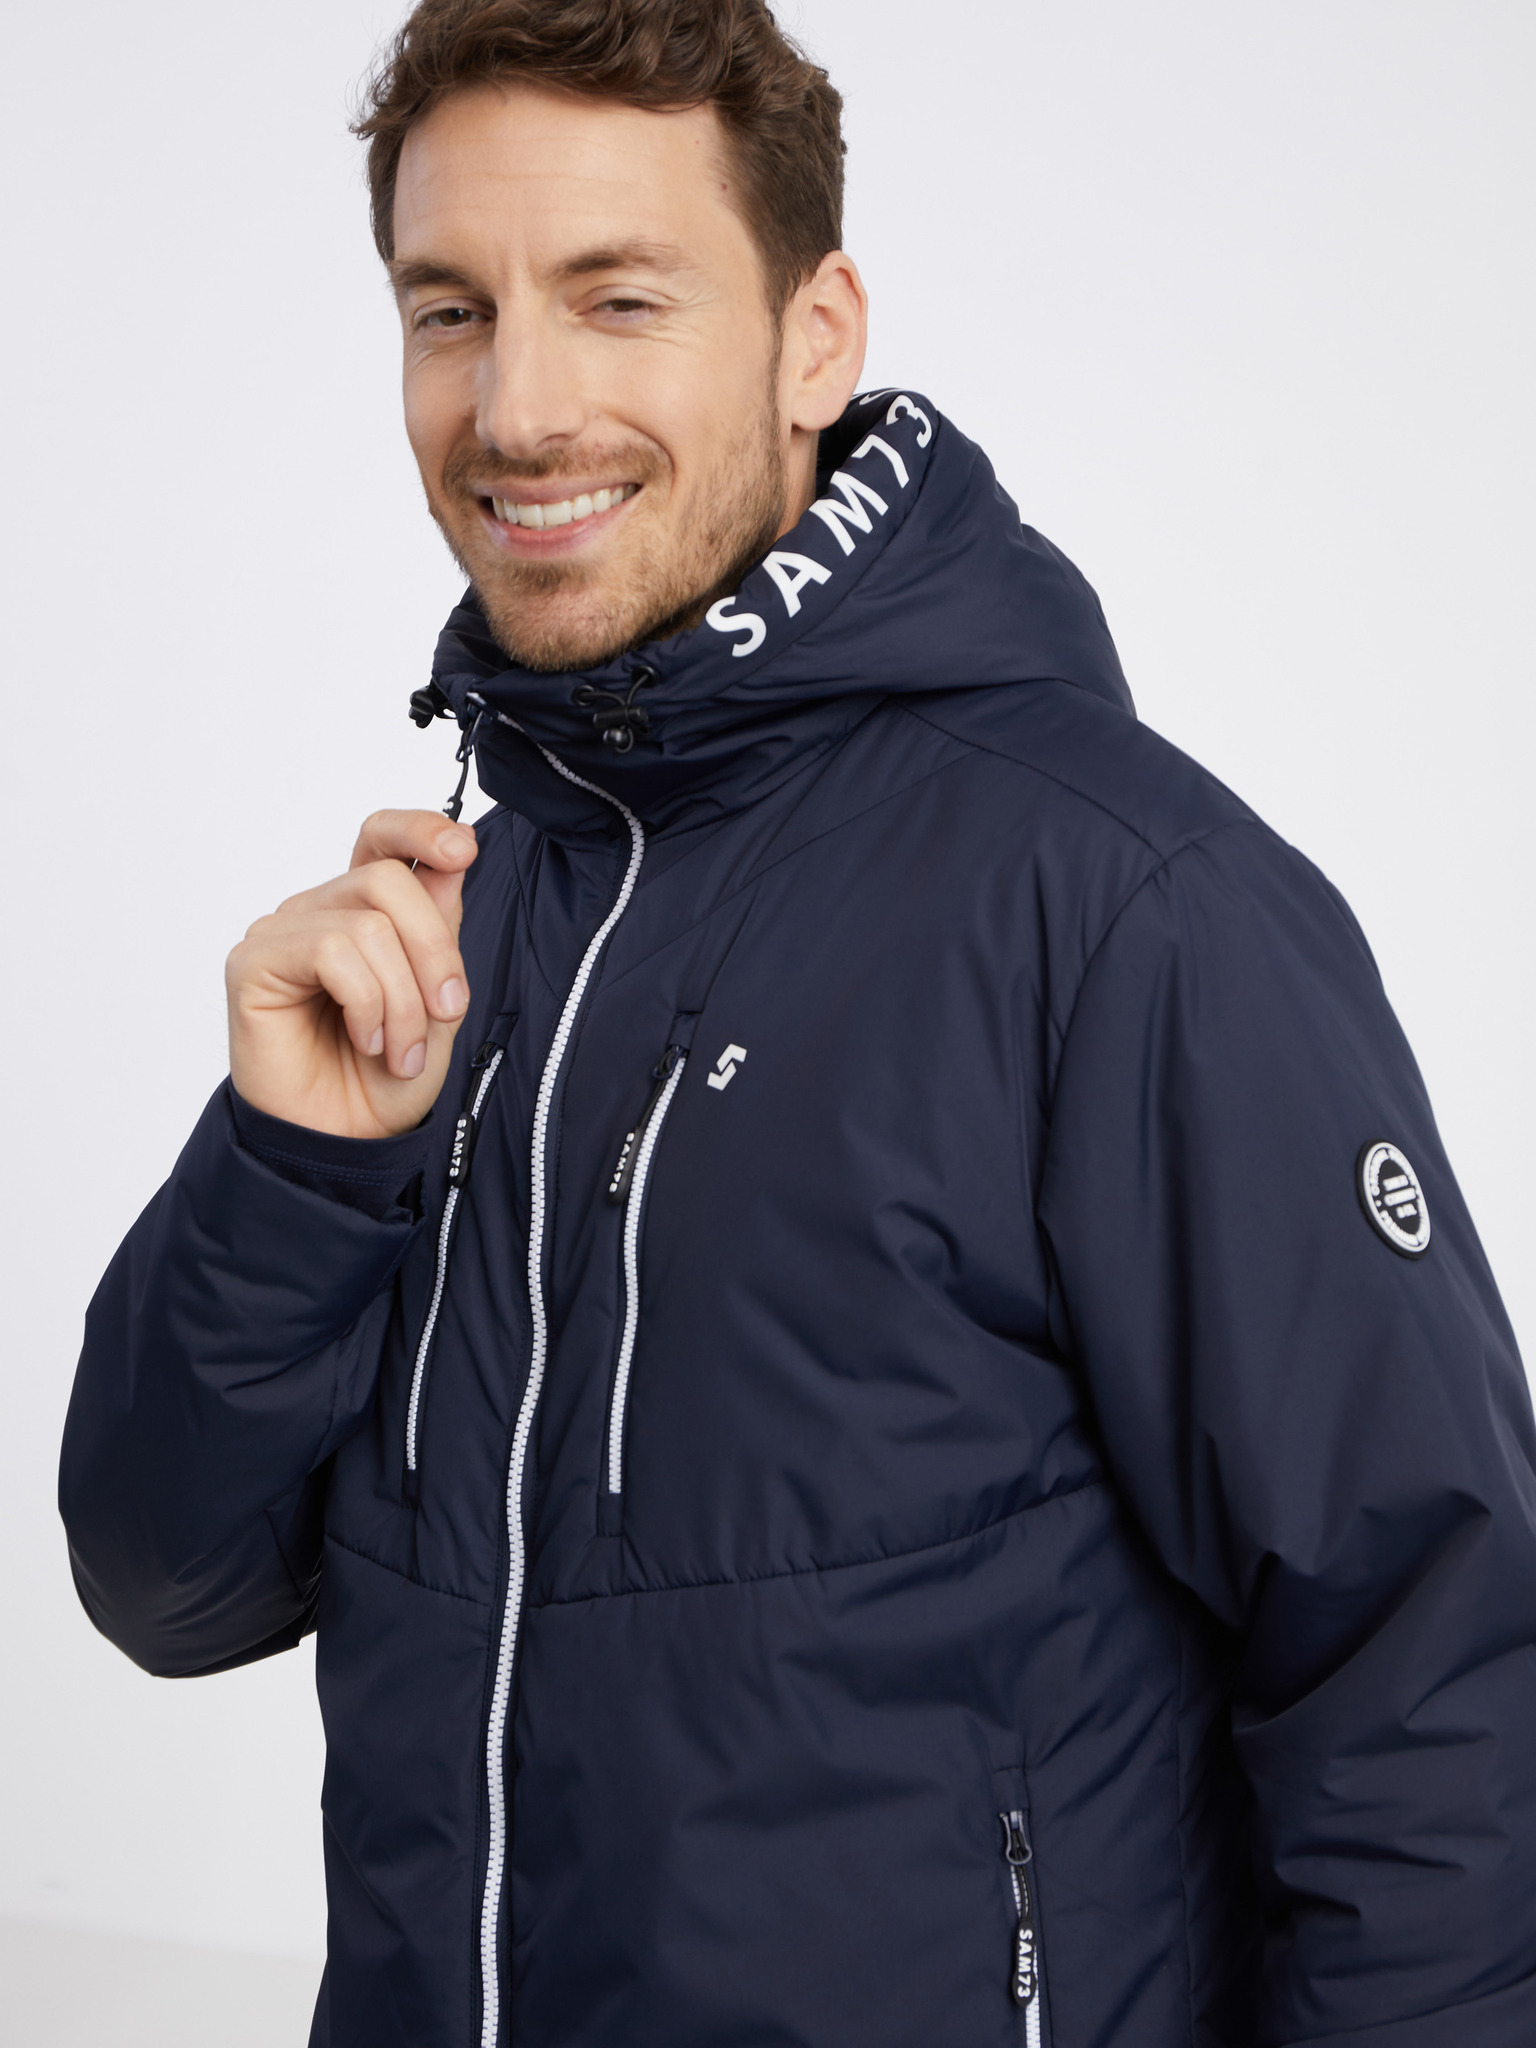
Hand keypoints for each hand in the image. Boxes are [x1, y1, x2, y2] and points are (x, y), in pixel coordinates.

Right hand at [226, 811, 478, 1138]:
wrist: (344, 1141)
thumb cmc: (383, 1078)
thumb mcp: (436, 1001)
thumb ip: (440, 931)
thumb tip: (453, 859)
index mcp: (363, 912)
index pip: (381, 839)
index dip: (421, 829)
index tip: (463, 849)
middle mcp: (320, 912)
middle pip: (389, 880)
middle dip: (435, 951)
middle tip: (447, 1012)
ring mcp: (283, 933)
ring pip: (368, 923)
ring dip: (403, 998)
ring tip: (399, 1050)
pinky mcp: (255, 961)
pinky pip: (332, 950)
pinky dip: (367, 1001)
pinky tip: (364, 1039)